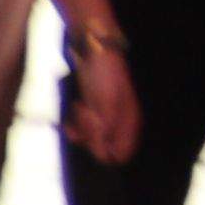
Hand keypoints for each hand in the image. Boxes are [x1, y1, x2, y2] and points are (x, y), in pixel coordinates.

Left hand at [65, 44, 142, 162]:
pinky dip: (76, 123)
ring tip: (79, 107)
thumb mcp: (104, 104)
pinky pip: (84, 128)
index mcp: (129, 121)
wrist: (94, 49)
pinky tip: (76, 108)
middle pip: (103, 146)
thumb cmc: (103, 74)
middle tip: (84, 113)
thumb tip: (104, 156)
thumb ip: (103, 132)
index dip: (103, 149)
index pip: (121, 154)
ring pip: (91, 138)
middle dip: (89, 134)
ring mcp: (107, 115)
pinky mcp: (95, 109)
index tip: (94, 132)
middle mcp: (120, 122)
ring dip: (80, 127)